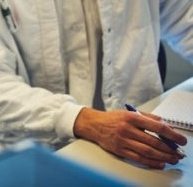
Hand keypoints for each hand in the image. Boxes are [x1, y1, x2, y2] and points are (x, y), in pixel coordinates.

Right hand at [73, 108, 187, 168]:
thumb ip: (147, 117)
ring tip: (172, 159)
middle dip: (169, 149)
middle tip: (179, 153)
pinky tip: (159, 163)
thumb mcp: (128, 113)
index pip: (156, 126)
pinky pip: (138, 158)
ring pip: (147, 151)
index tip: (181, 139)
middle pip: (153, 142)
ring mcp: (123, 140)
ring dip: (163, 157)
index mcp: (131, 117)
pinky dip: (151, 162)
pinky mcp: (120, 150)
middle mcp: (127, 128)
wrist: (94, 124)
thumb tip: (164, 124)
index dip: (171, 134)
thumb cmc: (113, 119)